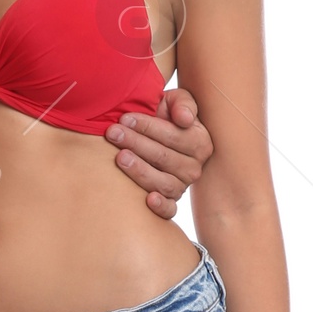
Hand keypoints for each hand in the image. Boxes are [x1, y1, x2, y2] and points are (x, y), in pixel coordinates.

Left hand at [107, 87, 213, 219]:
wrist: (155, 137)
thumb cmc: (166, 116)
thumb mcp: (177, 101)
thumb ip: (183, 104)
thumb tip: (185, 119)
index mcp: (200, 143)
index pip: (173, 136)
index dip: (148, 127)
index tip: (124, 118)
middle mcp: (194, 168)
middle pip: (164, 158)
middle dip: (136, 143)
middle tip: (113, 133)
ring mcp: (183, 187)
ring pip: (164, 183)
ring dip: (140, 171)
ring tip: (120, 157)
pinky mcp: (171, 202)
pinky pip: (170, 210)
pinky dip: (161, 207)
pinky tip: (148, 200)